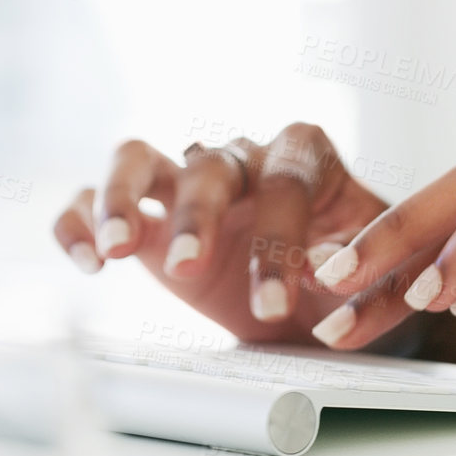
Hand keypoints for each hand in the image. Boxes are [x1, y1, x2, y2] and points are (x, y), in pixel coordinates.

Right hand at [53, 123, 416, 345]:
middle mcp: (239, 155)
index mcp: (303, 154)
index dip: (277, 241)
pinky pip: (92, 198)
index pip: (285, 183)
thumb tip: (320, 265)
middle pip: (206, 164)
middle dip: (198, 218)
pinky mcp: (145, 216)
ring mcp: (184, 181)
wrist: (325, 297)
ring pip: (134, 158)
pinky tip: (88, 261)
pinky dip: (79, 219)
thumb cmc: (354, 270)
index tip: (272, 302)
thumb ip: (357, 263)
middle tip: (191, 268)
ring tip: (116, 248)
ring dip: (121, 199)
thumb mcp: (376, 268)